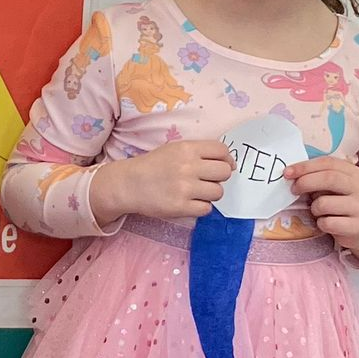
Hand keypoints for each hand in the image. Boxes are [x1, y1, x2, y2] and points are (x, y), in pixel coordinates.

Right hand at [94, 140, 232, 222]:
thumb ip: (199, 152)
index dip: (226, 159)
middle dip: (219, 177)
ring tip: (195, 192)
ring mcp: (184, 188)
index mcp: (187, 149)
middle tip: (206, 180)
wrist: (129, 184)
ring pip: (218, 192)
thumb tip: (229, 164)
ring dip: (210, 193)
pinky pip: (206, 209)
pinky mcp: (180, 207)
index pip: (222, 150)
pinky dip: (200, 207)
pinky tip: (189, 202)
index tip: (221, 165)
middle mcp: (188, 167)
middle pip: (224, 172)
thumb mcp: (174, 149)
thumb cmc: (153, 166)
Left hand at [285, 157, 358, 262]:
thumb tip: (292, 173)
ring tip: (318, 212)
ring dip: (314, 208)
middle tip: (293, 190)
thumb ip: (319, 177)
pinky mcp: (358, 226)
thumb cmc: (343, 204)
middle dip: (305, 182)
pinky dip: (321, 224)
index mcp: (353, 173)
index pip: (328, 163)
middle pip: (328, 178)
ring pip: (324, 203)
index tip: (287, 173)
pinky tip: (326, 223)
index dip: (305, 166)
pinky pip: (328, 223)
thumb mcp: (336, 187)